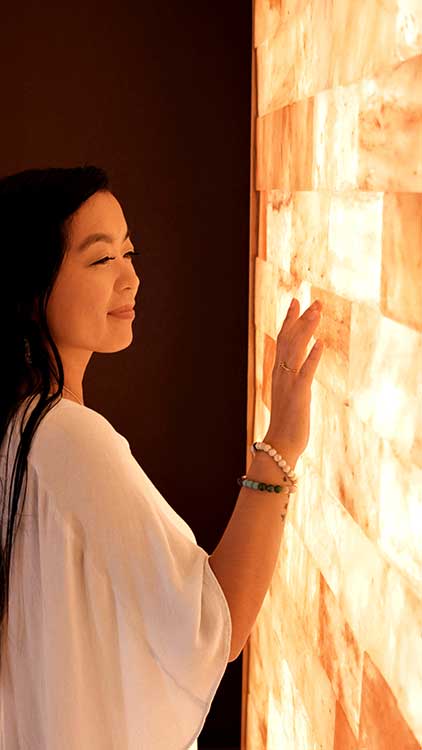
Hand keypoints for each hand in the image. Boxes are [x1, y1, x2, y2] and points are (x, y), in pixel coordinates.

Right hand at [263, 298, 323, 463]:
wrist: (279, 444)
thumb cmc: (285, 423)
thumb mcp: (288, 396)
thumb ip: (292, 381)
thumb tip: (298, 370)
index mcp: (278, 373)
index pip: (282, 340)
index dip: (289, 320)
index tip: (296, 302)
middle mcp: (280, 373)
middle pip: (289, 339)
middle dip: (301, 319)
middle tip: (314, 301)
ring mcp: (288, 382)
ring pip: (296, 350)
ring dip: (307, 330)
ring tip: (317, 312)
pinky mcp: (298, 394)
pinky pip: (306, 371)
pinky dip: (312, 356)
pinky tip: (320, 343)